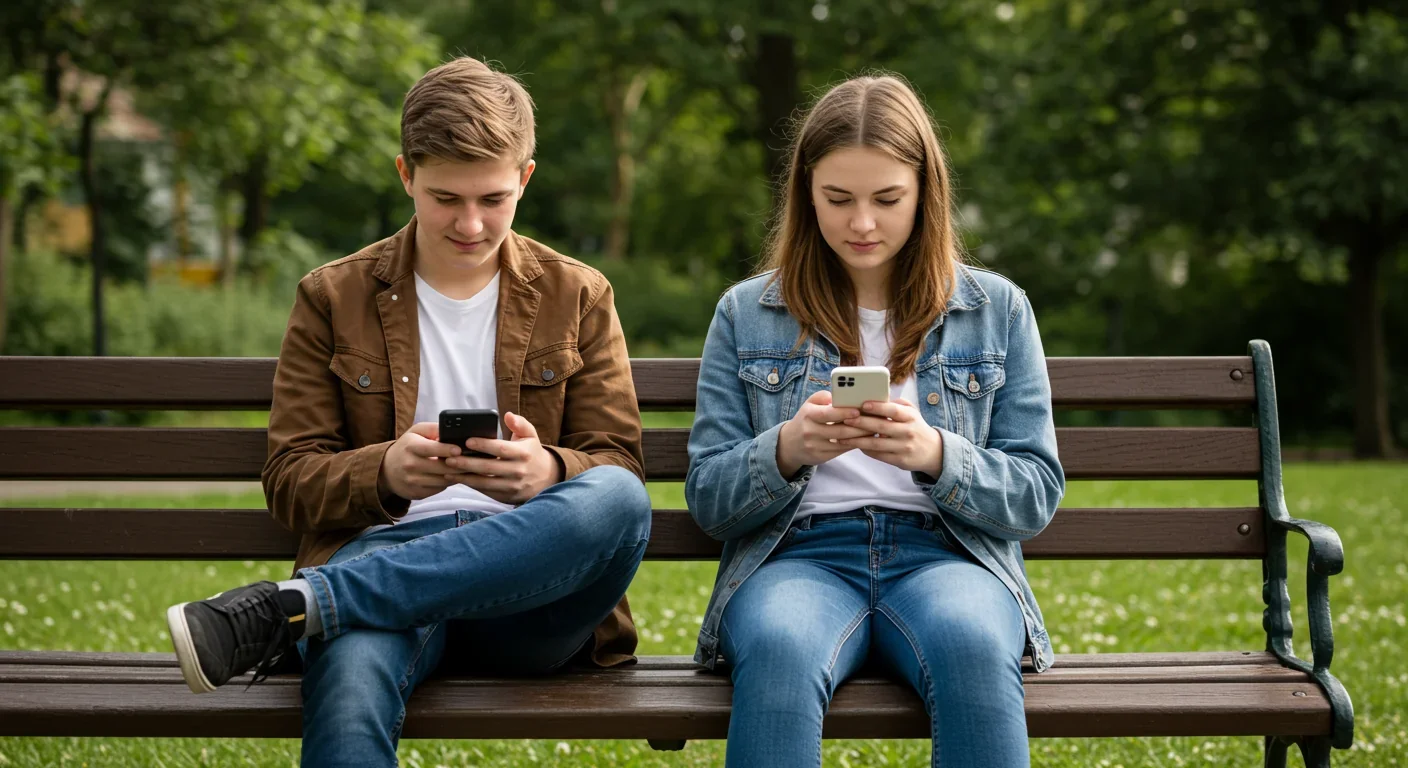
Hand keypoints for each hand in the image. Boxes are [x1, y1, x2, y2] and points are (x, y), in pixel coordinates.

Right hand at [380, 421, 461, 500]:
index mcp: (411, 446)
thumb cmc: (407, 447)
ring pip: (442, 480)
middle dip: (458, 465)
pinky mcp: (417, 493)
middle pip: (440, 467)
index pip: (430, 449)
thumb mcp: (416, 432)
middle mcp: (410, 465)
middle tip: (473, 460)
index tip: (459, 449)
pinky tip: (455, 477)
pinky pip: (439, 489)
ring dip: (457, 475)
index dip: (446, 449)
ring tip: (468, 468)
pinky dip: (448, 483)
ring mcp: (413, 481)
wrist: (387, 470)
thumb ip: (434, 429)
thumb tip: (452, 432)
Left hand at [442, 411, 562, 503]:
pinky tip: (458, 479)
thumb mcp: (531, 435)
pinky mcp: (507, 497)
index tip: (467, 441)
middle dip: (467, 462)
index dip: (483, 445)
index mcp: (523, 453)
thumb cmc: (532, 453)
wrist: (546, 478)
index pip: (500, 449)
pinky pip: (486, 491)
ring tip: (447, 470)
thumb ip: (519, 423)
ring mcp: (512, 486)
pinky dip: (471, 485)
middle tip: (449, 458)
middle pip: (488, 467)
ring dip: (464, 477)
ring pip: (484, 482)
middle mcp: (518, 471)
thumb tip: (507, 415)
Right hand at [776, 390, 872, 477]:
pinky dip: (854, 444)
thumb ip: (824, 397)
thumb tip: (843, 396)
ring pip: (843, 442)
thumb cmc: (806, 419)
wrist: (789, 444)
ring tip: (874, 430)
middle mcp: (811, 431)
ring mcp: (815, 446)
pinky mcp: (821, 457)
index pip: (828, 414)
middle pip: (839, 430)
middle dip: (859, 426)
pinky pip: (841, 451)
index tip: (859, 410)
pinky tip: (865, 439)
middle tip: (875, 421)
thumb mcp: (809, 404)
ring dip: (860, 437)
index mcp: (808, 415)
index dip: (844, 412)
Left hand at [837, 397, 942, 474]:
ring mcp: (904, 447)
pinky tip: (854, 445)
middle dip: (861, 422)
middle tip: (845, 419)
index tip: (862, 404)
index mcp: (910, 417)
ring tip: (841, 436)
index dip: (878, 407)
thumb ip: (896, 405)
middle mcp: (908, 432)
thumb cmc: (916, 427)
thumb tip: (875, 398)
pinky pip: (878, 455)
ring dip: (857, 440)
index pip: (894, 410)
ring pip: (876, 443)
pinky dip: (865, 449)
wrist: (933, 452)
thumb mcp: (912, 413)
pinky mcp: (900, 461)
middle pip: (881, 427)